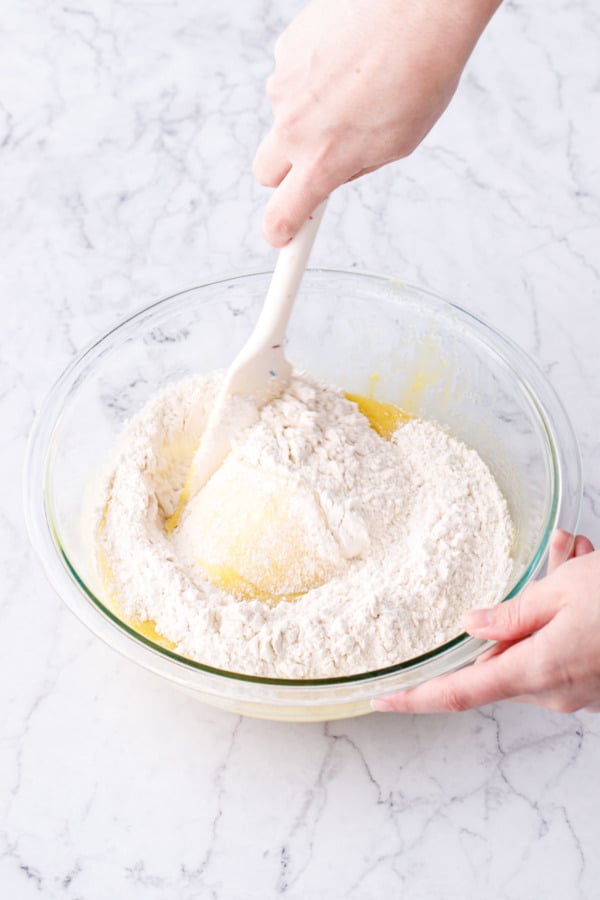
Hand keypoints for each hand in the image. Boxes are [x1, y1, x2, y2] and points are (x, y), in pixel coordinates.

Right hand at [254, 0, 501, 245]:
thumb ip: (356, 167)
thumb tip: (334, 175)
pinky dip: (313, 74)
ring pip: (284, 117)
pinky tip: (348, 58)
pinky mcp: (285, 48)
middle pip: (266, 171)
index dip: (280, 231)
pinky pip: (292, 77)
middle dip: (286, 172)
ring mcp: (284, 86)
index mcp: (323, 161)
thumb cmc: (421, 72)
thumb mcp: (399, 143)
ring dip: (307, 114)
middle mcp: (293, 127)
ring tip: (356, 88)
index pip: (281, 215)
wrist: (420, 4)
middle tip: (320, 157)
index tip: (282, 237)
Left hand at [372, 532, 599, 714]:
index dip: (415, 698)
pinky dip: (567, 625)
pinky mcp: (596, 690)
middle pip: (502, 662)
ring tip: (580, 562)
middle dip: (510, 618)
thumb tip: (470, 628)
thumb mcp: (562, 593)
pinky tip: (589, 586)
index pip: (458, 693)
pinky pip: (561, 658)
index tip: (380, 699)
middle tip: (558, 561)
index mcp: (535, 671)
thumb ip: (510, 615)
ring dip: (544, 614)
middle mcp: (554, 694)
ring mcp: (579, 697)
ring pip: (534, 654)